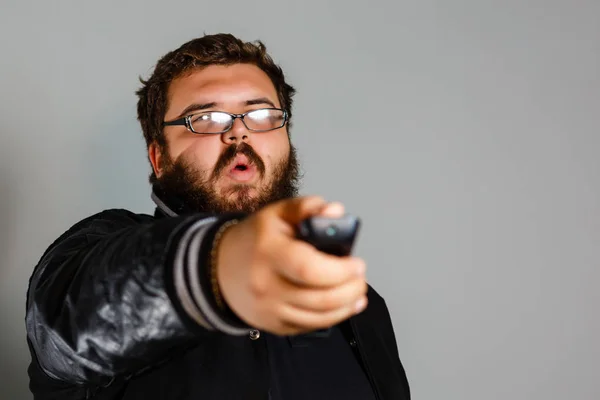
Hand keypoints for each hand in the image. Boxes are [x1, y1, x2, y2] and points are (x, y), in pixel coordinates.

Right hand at [216, 196, 367, 335]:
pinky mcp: (273, 325)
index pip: (308, 268)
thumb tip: (336, 211)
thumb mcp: (277, 214)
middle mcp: (266, 285)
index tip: (357, 263)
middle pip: (319, 298)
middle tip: (360, 276)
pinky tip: (344, 305)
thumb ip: (307, 208)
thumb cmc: (255, 239)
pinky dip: (332, 317)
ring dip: (347, 305)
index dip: (339, 270)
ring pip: (318, 317)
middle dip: (350, 289)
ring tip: (357, 290)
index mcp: (268, 252)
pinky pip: (309, 326)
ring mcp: (269, 309)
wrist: (219, 268)